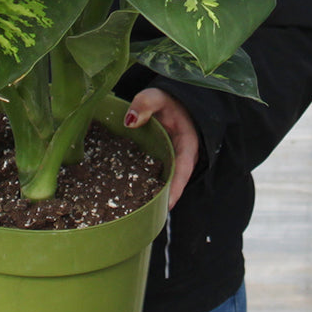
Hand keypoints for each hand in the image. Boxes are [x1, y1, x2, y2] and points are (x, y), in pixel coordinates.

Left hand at [123, 88, 198, 207]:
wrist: (171, 100)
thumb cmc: (169, 100)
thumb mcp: (158, 97)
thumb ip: (146, 104)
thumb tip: (130, 121)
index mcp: (187, 144)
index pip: (183, 170)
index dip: (176, 188)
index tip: (167, 205)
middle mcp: (180, 157)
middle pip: (172, 182)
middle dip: (160, 198)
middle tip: (144, 214)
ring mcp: (169, 161)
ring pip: (161, 181)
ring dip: (150, 193)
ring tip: (132, 210)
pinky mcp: (158, 161)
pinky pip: (152, 175)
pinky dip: (141, 183)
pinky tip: (125, 192)